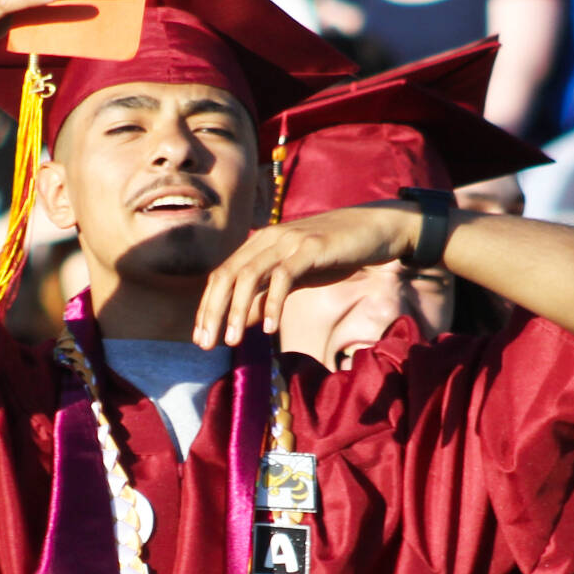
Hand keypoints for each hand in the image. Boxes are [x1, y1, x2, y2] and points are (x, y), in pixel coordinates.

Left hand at [194, 203, 424, 347]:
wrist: (374, 230)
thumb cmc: (332, 256)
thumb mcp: (292, 280)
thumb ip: (264, 297)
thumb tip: (237, 324)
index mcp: (257, 245)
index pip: (221, 276)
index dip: (207, 307)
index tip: (200, 338)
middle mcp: (266, 239)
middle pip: (227, 276)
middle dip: (212, 311)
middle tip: (206, 344)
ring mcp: (288, 241)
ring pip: (249, 275)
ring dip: (236, 310)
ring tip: (232, 341)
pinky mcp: (310, 247)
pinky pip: (283, 276)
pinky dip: (273, 303)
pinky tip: (269, 328)